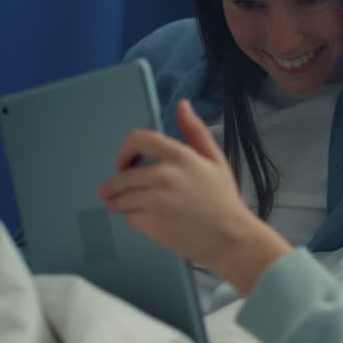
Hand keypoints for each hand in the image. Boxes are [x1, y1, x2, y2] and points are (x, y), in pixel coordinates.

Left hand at [97, 99, 289, 292]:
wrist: (230, 238)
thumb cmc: (223, 200)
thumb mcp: (215, 160)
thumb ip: (195, 131)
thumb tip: (182, 105)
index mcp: (180, 156)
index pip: (139, 139)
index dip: (125, 150)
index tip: (123, 162)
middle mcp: (165, 175)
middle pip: (124, 175)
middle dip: (115, 184)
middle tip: (112, 191)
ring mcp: (156, 201)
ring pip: (122, 197)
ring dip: (118, 202)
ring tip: (120, 206)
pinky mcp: (152, 224)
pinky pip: (129, 217)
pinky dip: (131, 218)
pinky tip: (143, 219)